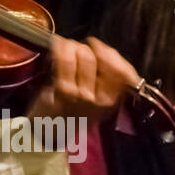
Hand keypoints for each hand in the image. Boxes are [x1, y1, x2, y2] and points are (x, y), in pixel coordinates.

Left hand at [26, 36, 142, 122]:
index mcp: (111, 101)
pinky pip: (64, 60)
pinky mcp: (64, 91)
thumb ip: (108, 77)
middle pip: (97, 59)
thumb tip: (107, 51)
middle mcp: (100, 101)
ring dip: (71, 47)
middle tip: (76, 50)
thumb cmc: (74, 109)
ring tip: (65, 49)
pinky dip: (59, 48)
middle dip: (84, 48)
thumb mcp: (98, 98)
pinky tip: (56, 45)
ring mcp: (82, 96)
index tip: (97, 47)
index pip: (123, 72)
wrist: (51, 129)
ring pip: (82, 55)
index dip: (110, 54)